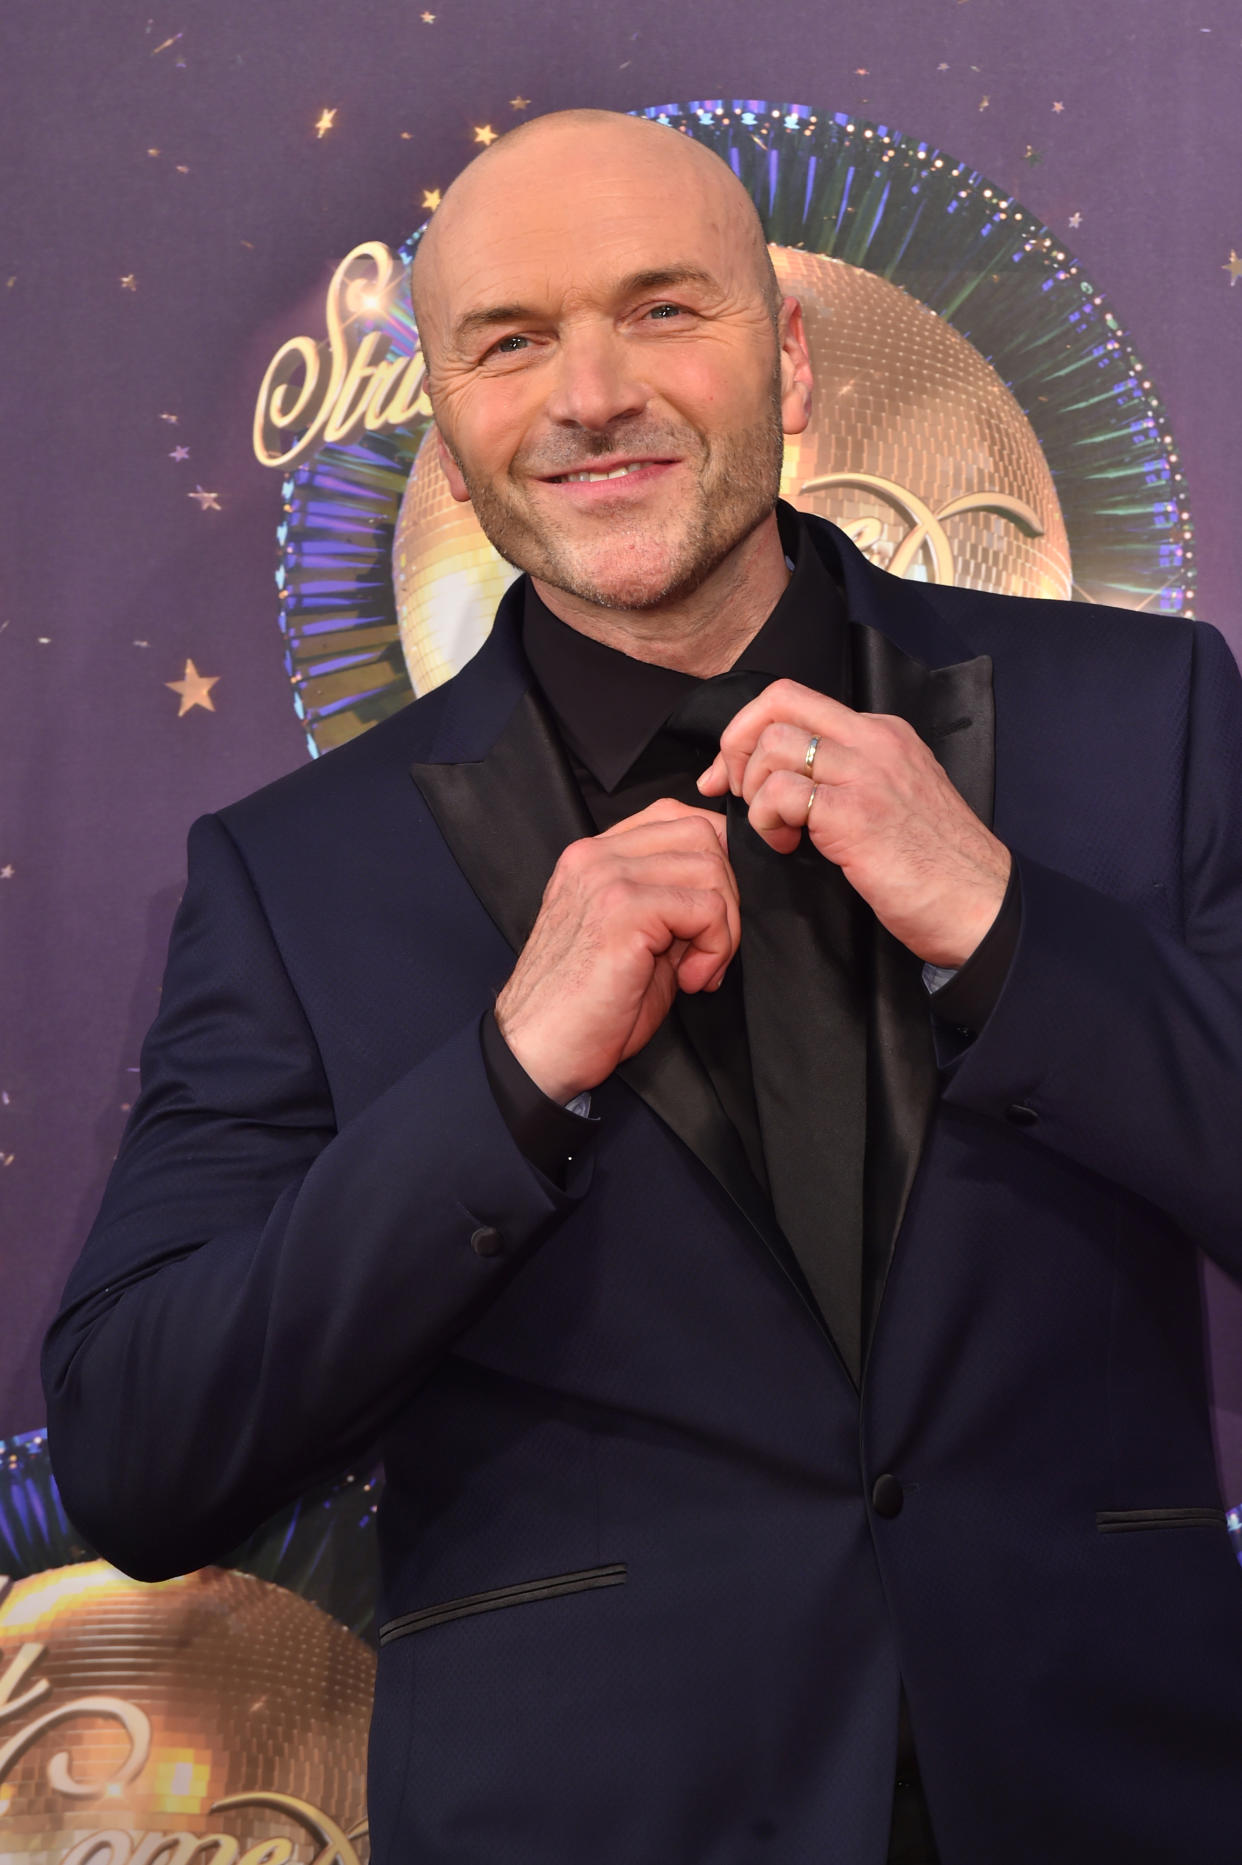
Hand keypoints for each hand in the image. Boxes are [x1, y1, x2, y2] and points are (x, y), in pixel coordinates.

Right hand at [495, 799, 740, 1103]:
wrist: (539, 1052)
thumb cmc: (586, 1008)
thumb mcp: (635, 937)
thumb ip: (670, 899)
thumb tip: (728, 886)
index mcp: (594, 857)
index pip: (676, 816)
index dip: (713, 862)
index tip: (710, 920)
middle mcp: (596, 856)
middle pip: (702, 834)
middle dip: (726, 895)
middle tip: (709, 952)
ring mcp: (607, 878)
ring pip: (711, 868)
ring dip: (723, 927)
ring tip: (696, 971)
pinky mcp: (622, 910)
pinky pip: (707, 908)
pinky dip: (715, 949)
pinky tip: (689, 981)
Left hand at [697, 678, 1009, 967]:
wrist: (979, 905)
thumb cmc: (935, 866)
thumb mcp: (893, 798)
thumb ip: (847, 776)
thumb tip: (783, 778)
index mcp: (882, 734)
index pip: (796, 700)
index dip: (748, 731)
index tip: (731, 775)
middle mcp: (875, 741)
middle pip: (777, 703)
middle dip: (736, 745)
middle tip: (736, 794)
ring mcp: (867, 773)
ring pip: (773, 746)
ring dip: (756, 793)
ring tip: (779, 831)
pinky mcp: (856, 813)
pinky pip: (781, 793)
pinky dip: (769, 823)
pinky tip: (791, 848)